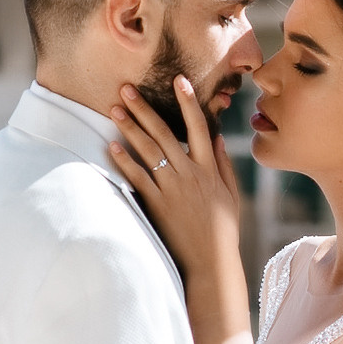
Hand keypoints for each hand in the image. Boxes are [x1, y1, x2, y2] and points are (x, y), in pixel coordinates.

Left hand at [108, 76, 241, 272]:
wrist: (211, 263)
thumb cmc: (223, 231)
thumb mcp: (231, 195)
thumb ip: (224, 164)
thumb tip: (217, 137)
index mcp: (209, 169)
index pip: (199, 127)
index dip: (188, 102)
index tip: (179, 80)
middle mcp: (190, 174)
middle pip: (164, 133)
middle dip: (144, 108)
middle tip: (126, 87)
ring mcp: (172, 189)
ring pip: (148, 150)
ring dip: (130, 127)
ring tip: (114, 108)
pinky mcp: (157, 205)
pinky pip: (138, 178)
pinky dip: (124, 161)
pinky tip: (111, 145)